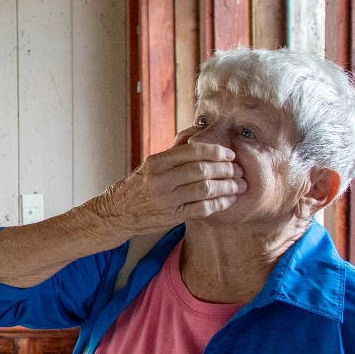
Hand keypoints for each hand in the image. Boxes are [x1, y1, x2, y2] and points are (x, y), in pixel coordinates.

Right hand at [89, 131, 245, 234]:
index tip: (229, 154)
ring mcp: (166, 200)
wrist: (116, 213)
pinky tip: (229, 200)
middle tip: (238, 170)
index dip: (216, 151)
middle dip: (226, 170)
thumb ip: (174, 154)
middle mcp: (161, 180)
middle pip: (202, 170)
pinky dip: (219, 204)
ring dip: (227, 187)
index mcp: (157, 162)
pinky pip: (202, 209)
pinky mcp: (172, 217)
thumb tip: (200, 136)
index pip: (192, 151)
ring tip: (239, 185)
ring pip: (205, 190)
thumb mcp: (150, 165)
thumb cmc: (137, 186)